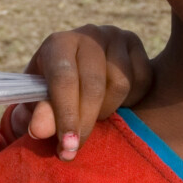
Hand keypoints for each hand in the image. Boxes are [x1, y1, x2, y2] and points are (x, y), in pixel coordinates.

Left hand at [9, 25, 151, 160]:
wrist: (80, 68)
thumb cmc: (54, 88)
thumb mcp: (40, 101)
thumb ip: (40, 114)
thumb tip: (40, 131)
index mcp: (58, 44)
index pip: (63, 79)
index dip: (65, 115)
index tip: (67, 146)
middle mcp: (87, 34)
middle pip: (93, 85)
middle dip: (85, 122)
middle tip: (76, 148)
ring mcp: (114, 36)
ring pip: (120, 84)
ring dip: (108, 110)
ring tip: (94, 116)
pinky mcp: (135, 43)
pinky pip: (143, 80)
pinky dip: (131, 100)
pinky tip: (115, 102)